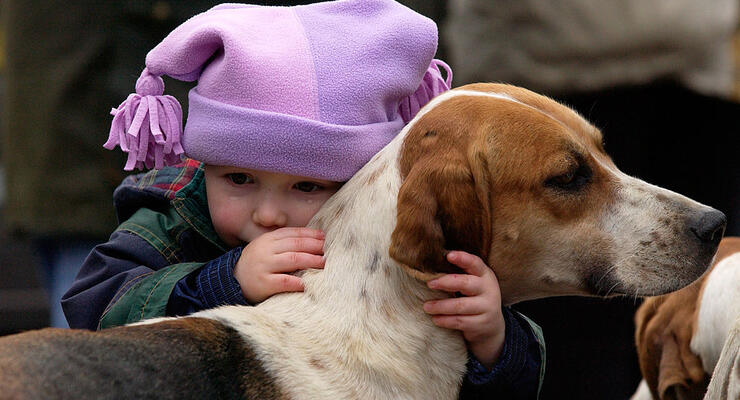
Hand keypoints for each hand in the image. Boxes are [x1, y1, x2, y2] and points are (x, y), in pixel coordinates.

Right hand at [235, 227, 325, 303]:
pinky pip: (283, 281)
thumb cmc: (257, 263)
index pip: (292, 233)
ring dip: (310, 260)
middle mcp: (266, 250)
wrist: (233, 280)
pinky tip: (306, 283)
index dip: (310, 234)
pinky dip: (296, 282)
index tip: (323, 237)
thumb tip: (314, 240)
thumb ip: (285, 243)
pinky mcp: (263, 283)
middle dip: (314, 246)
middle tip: (327, 250)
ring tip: (323, 263)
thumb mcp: (267, 248)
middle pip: (295, 245)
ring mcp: (264, 266)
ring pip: (292, 260)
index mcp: (268, 239)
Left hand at [423, 251, 505, 368]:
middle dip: (446, 282)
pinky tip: (435, 319)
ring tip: (426, 306)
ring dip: (441, 306)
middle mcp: (489, 290)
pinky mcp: (482, 324)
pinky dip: (445, 320)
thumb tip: (430, 268)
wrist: (491, 326)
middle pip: (466, 283)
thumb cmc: (474, 298)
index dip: (462, 258)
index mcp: (485, 275)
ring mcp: (487, 307)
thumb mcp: (472, 284)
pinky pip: (460, 321)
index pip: (475, 263)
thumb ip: (458, 275)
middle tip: (429, 284)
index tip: (448, 255)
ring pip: (460, 305)